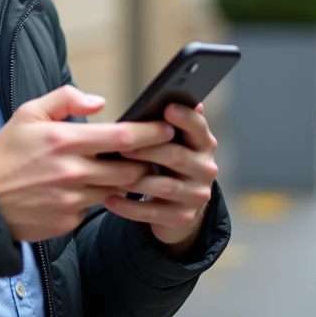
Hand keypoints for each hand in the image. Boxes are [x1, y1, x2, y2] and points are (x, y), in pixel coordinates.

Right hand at [0, 86, 175, 242]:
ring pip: (115, 190)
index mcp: (65, 140)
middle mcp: (72, 172)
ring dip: (123, 181)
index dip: (150, 133)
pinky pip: (94, 208)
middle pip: (129, 169)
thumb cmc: (7, 153)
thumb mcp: (28, 114)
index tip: (167, 129)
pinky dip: (96, 198)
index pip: (122, 136)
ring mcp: (72, 200)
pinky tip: (88, 189)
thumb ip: (65, 100)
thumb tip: (99, 101)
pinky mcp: (68, 221)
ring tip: (125, 169)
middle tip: (153, 155)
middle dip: (145, 162)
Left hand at [103, 103, 218, 253]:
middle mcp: (206, 168)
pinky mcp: (182, 217)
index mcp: (203, 143)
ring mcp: (196, 195)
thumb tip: (161, 99)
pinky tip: (110, 199)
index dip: (185, 118)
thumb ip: (165, 125)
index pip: (198, 128)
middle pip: (177, 157)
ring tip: (111, 175)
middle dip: (148, 150)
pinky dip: (129, 207)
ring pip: (165, 186)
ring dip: (136, 180)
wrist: (179, 206)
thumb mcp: (172, 143)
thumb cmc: (167, 162)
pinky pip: (153, 212)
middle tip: (122, 146)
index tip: (167, 108)